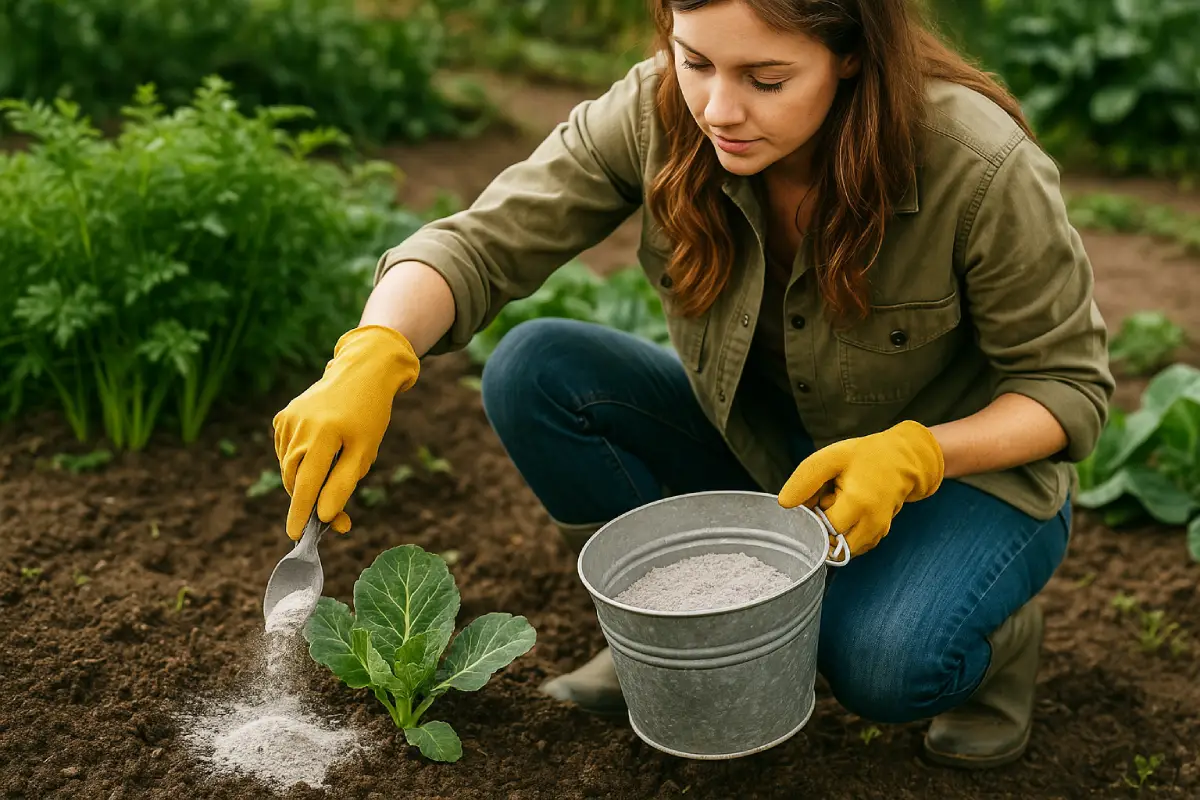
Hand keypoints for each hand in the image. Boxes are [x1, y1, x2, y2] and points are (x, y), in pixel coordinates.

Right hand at [272, 325, 419, 539]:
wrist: (361, 373)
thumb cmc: (369, 416)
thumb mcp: (365, 452)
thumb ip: (343, 484)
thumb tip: (323, 516)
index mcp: (324, 434)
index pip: (307, 484)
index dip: (301, 513)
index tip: (296, 537)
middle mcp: (300, 426)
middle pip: (295, 480)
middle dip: (309, 502)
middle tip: (334, 518)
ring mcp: (288, 421)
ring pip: (289, 468)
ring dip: (306, 480)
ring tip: (335, 468)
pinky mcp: (282, 417)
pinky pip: (286, 453)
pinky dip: (300, 461)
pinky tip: (320, 451)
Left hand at [777, 420, 943, 557]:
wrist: (903, 461)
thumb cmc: (865, 457)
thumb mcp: (830, 458)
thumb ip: (805, 480)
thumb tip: (785, 504)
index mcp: (858, 503)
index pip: (822, 528)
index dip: (813, 516)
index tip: (817, 498)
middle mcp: (872, 524)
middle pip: (831, 543)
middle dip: (823, 526)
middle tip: (828, 501)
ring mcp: (878, 533)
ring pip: (842, 548)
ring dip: (834, 532)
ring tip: (839, 507)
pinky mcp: (879, 536)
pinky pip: (852, 546)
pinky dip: (845, 534)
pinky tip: (847, 514)